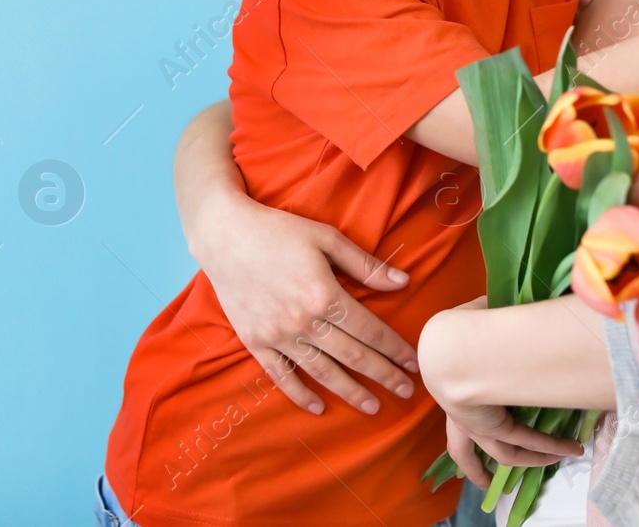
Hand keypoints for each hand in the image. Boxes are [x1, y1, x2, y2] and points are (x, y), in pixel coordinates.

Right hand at [196, 190, 419, 414]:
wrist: (224, 235)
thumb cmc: (278, 231)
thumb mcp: (326, 238)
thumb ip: (365, 265)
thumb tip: (403, 282)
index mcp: (325, 294)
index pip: (370, 330)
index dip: (395, 348)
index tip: (414, 362)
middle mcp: (303, 321)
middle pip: (353, 356)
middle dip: (384, 375)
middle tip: (406, 391)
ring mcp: (278, 335)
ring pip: (322, 372)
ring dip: (350, 391)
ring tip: (373, 406)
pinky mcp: (255, 342)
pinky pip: (281, 375)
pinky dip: (300, 394)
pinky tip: (319, 407)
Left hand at [430, 297, 584, 484]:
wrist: (450, 348)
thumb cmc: (458, 328)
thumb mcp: (475, 319)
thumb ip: (490, 315)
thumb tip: (506, 298)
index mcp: (449, 385)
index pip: (458, 407)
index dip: (470, 415)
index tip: (482, 417)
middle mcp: (457, 411)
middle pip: (461, 450)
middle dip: (473, 467)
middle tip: (485, 479)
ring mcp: (475, 424)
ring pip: (498, 454)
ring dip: (528, 460)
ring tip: (552, 461)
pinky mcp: (495, 428)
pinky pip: (524, 443)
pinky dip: (547, 447)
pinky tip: (568, 449)